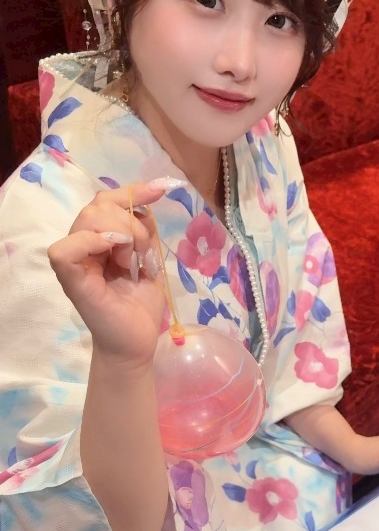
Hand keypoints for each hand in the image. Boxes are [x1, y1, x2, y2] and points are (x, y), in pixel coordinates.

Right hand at [47, 179, 181, 367]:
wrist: (137, 341)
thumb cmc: (140, 304)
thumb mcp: (150, 258)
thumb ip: (145, 230)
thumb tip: (150, 196)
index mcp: (99, 239)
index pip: (106, 200)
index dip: (133, 191)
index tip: (162, 189)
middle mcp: (83, 245)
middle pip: (98, 205)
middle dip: (131, 222)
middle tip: (142, 253)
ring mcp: (75, 262)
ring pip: (88, 218)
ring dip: (122, 234)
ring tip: (132, 262)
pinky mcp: (70, 280)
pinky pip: (66, 249)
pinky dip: (91, 242)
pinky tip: (115, 255)